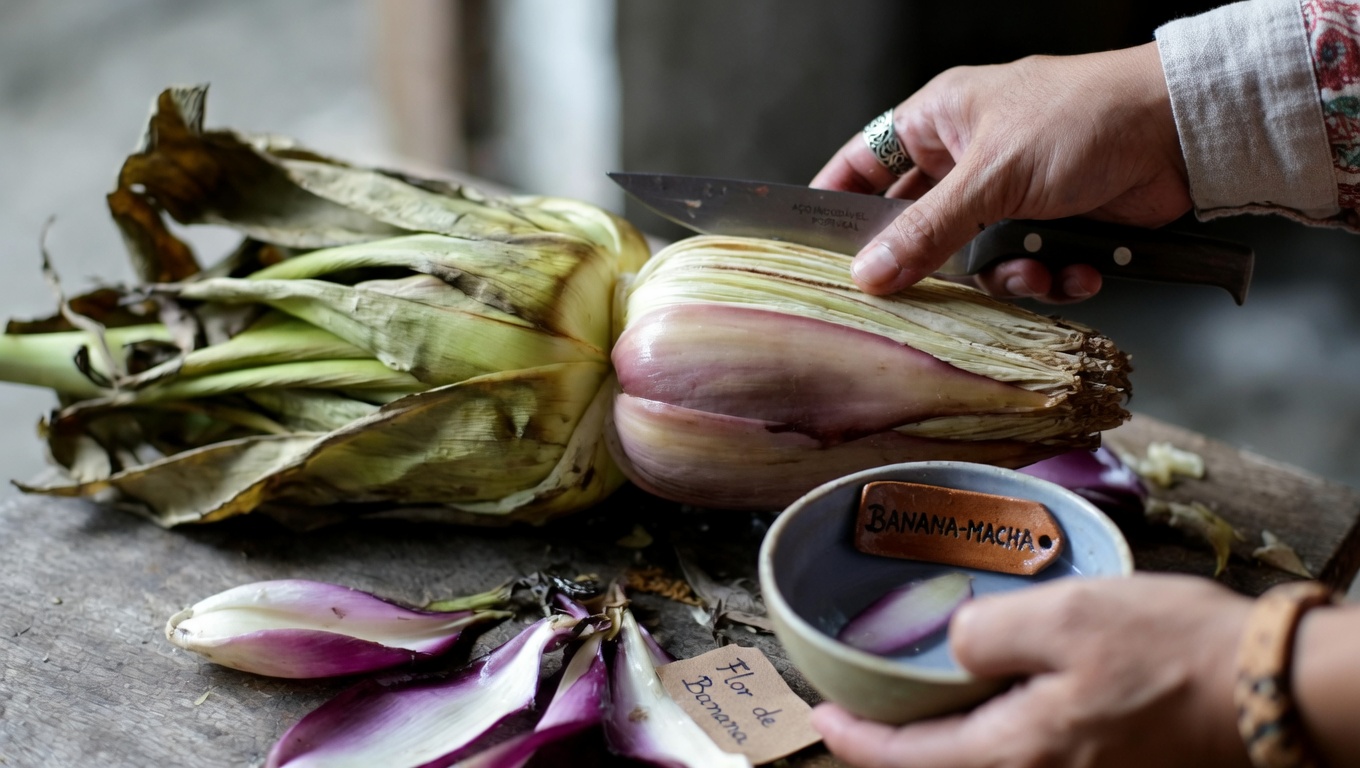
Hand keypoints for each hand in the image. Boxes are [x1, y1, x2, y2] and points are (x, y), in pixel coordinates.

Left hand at [811, 574, 1252, 767]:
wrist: (1272, 688)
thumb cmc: (1173, 650)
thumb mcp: (1066, 616)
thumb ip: (989, 633)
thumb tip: (952, 645)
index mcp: (1019, 753)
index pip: (908, 762)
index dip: (853, 742)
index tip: (818, 716)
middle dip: (891, 747)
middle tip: (855, 708)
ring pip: (979, 765)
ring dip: (935, 742)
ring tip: (908, 700)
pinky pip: (1018, 758)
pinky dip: (981, 736)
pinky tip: (980, 700)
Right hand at [812, 43, 1191, 301]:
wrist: (1180, 132)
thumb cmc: (1081, 119)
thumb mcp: (991, 177)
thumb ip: (927, 231)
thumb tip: (869, 274)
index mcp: (940, 121)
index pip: (863, 163)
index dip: (837, 204)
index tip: (816, 251)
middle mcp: (968, 157)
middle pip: (919, 227)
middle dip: (936, 262)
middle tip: (928, 293)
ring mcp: (1011, 193)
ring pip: (974, 260)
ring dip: (1007, 277)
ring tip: (1036, 273)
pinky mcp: (1051, 224)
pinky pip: (1025, 269)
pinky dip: (1049, 278)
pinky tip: (1074, 272)